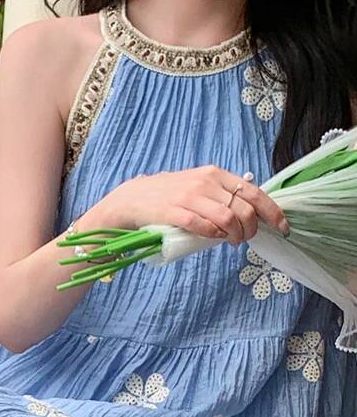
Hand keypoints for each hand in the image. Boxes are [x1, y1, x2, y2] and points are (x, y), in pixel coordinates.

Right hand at [99, 165, 289, 244]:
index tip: (282, 228)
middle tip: (244, 239)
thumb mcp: (200, 187)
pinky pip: (203, 226)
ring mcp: (190, 196)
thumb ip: (222, 196)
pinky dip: (213, 235)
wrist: (134, 198)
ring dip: (235, 236)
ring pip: (228, 219)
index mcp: (217, 175)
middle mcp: (206, 182)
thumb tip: (250, 215)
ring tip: (231, 241)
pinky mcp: (174, 212)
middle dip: (251, 230)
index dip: (273, 213)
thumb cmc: (170, 196)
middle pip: (244, 209)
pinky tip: (213, 237)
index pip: (255, 193)